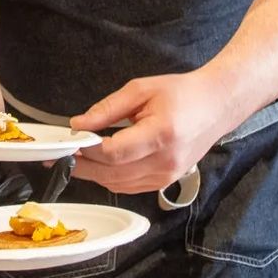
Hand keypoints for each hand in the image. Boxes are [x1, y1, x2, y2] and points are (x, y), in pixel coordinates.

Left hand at [71, 73, 233, 194]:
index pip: (114, 152)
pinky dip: (110, 178)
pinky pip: (129, 187)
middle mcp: (165, 161)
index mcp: (161, 134)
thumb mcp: (141, 90)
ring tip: (76, 158)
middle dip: (83, 165)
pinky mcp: (166, 182)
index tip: (70, 140)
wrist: (216, 106)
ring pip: (118, 185)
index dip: (87, 149)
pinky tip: (99, 165)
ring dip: (94, 174)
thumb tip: (78, 124)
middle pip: (112, 174)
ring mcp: (167, 176)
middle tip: (61, 154)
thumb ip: (107, 109)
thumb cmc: (181, 93)